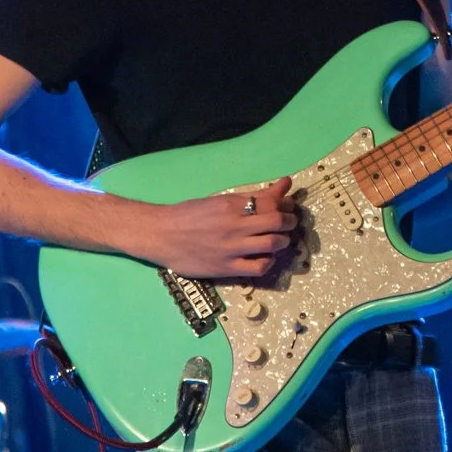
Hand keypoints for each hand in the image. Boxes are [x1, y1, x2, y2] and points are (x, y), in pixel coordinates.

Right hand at [136, 176, 299, 279]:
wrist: (161, 235)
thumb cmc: (189, 214)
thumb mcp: (220, 200)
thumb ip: (252, 195)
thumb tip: (285, 184)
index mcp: (231, 204)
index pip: (272, 202)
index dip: (286, 204)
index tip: (287, 206)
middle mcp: (234, 225)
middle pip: (277, 221)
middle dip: (290, 221)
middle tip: (288, 223)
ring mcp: (231, 248)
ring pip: (273, 244)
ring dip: (283, 240)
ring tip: (279, 239)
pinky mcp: (227, 268)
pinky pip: (259, 267)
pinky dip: (268, 262)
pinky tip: (265, 257)